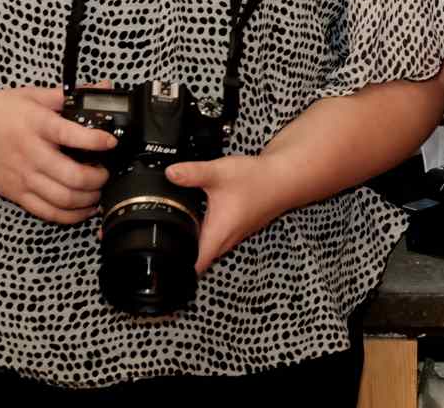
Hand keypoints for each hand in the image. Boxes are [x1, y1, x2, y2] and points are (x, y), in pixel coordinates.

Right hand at [0, 86, 116, 223]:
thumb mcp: (30, 96)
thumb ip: (66, 96)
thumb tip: (102, 89)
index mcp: (36, 124)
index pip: (73, 135)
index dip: (98, 141)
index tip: (111, 142)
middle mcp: (30, 153)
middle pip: (73, 177)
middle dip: (99, 179)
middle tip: (106, 172)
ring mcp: (22, 176)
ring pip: (64, 199)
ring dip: (89, 200)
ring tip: (98, 191)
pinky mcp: (14, 193)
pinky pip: (47, 212)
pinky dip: (70, 215)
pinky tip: (83, 209)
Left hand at [164, 154, 302, 273]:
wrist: (284, 178)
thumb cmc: (256, 180)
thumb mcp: (218, 173)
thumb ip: (191, 173)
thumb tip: (170, 173)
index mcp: (218, 234)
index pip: (194, 266)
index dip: (176, 270)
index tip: (160, 265)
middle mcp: (226, 241)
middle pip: (198, 260)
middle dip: (180, 255)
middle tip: (159, 243)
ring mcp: (233, 236)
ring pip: (208, 248)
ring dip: (193, 243)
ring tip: (175, 229)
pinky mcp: (237, 228)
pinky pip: (217, 238)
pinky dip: (205, 232)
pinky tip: (197, 216)